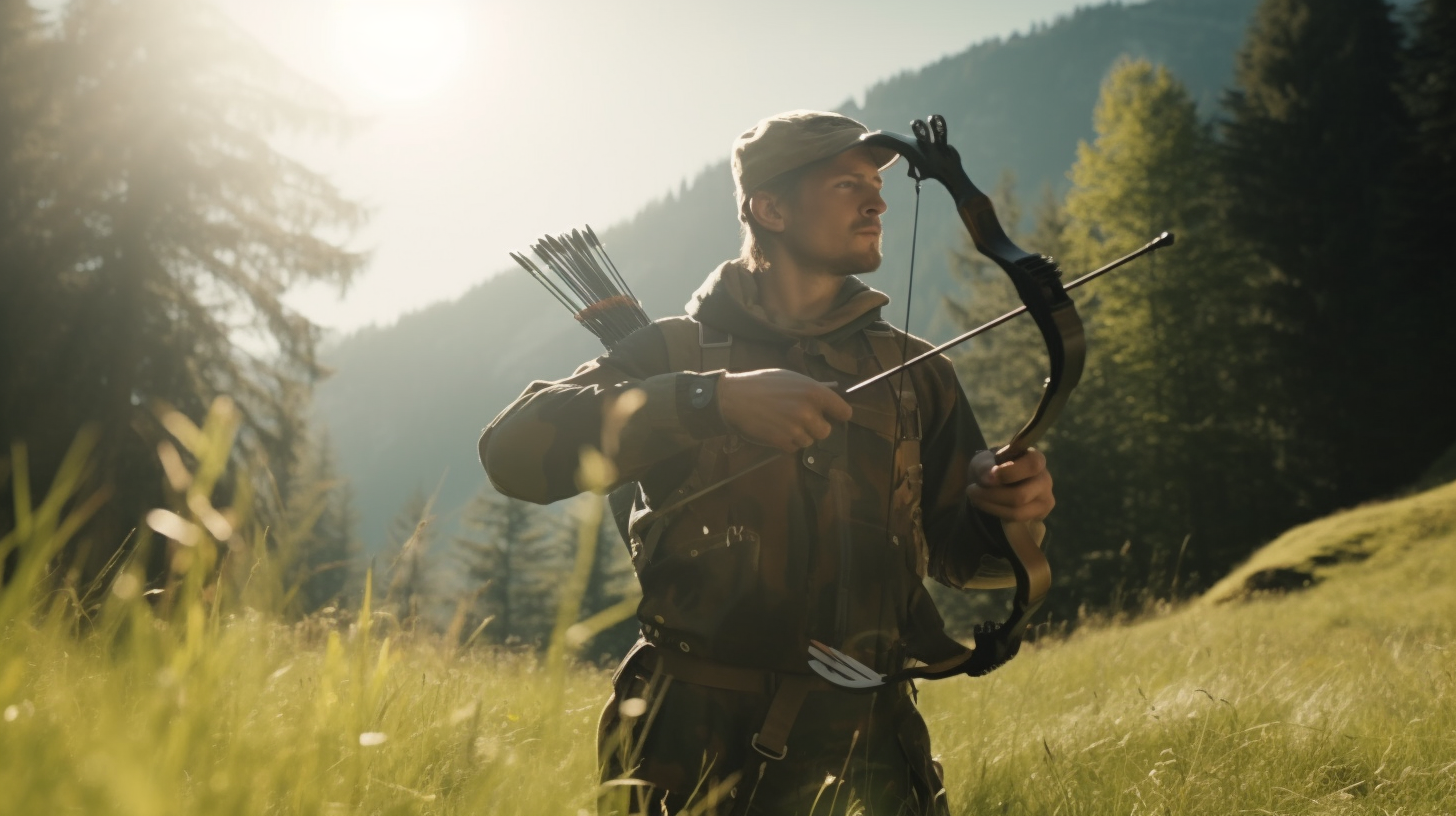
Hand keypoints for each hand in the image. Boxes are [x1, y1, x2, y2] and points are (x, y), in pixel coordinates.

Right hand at [717, 369, 852, 451]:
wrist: (735, 398)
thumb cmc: (763, 383)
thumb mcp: (791, 378)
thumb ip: (811, 390)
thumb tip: (827, 400)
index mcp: (814, 393)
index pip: (844, 412)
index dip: (838, 414)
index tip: (833, 416)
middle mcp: (809, 412)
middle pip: (826, 432)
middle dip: (815, 428)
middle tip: (801, 420)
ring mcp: (796, 429)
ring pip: (809, 441)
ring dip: (799, 435)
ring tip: (783, 422)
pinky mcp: (783, 442)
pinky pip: (793, 448)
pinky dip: (786, 442)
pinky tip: (774, 429)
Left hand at [966, 447, 1054, 522]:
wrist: (993, 482)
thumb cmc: (991, 467)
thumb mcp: (983, 461)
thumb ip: (985, 466)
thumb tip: (989, 480)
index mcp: (1036, 458)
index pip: (1032, 465)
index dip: (1009, 472)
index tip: (989, 477)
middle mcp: (1045, 479)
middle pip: (1021, 495)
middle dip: (991, 495)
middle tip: (971, 490)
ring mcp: (1045, 499)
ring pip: (1017, 511)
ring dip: (990, 506)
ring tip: (975, 497)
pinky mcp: (1039, 515)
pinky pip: (1015, 520)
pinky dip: (996, 512)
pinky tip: (987, 504)